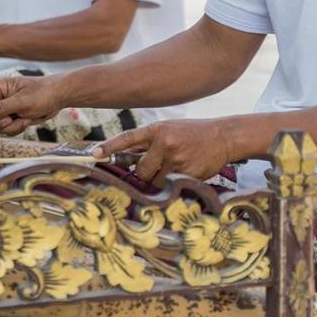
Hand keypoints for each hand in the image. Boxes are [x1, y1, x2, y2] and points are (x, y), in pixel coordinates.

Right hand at [0, 74, 66, 134]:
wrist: (57, 98)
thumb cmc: (42, 93)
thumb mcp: (22, 101)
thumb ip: (1, 108)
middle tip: (13, 116)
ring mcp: (2, 109)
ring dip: (8, 125)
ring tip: (22, 116)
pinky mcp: (8, 118)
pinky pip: (4, 130)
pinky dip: (15, 128)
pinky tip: (26, 119)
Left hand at [96, 118, 239, 185]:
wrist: (223, 136)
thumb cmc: (192, 133)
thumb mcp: (169, 130)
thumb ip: (149, 142)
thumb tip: (125, 158)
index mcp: (157, 130)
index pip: (128, 138)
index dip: (109, 147)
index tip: (94, 154)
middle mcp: (165, 143)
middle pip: (141, 170)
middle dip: (145, 173)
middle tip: (159, 167)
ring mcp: (177, 159)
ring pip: (156, 181)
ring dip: (162, 180)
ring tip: (177, 166)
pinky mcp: (188, 173)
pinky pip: (172, 186)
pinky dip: (176, 183)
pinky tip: (187, 171)